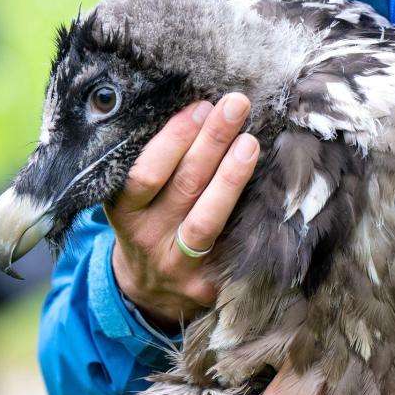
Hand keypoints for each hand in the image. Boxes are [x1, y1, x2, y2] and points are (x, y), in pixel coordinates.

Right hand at [106, 93, 258, 330]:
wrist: (148, 289)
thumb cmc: (149, 223)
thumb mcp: (136, 198)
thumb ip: (157, 163)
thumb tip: (199, 109)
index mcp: (124, 211)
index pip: (146, 173)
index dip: (173, 139)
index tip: (201, 107)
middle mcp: (147, 238)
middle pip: (183, 187)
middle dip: (212, 142)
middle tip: (237, 106)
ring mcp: (176, 264)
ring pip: (207, 219)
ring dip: (231, 177)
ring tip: (251, 142)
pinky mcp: (205, 285)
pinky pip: (231, 246)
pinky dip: (250, 215)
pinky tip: (269, 188)